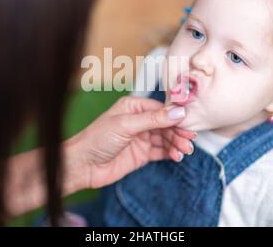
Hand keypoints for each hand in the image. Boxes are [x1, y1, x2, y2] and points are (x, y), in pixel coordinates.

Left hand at [65, 96, 195, 192]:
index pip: (160, 108)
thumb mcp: (126, 125)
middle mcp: (138, 121)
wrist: (83, 166)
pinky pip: (161, 152)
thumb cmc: (97, 139)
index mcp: (133, 107)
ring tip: (185, 151)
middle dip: (179, 132)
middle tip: (190, 140)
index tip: (189, 123)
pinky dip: (171, 153)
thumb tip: (178, 112)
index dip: (175, 116)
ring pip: (166, 138)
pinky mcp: (141, 154)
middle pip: (166, 124)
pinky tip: (177, 156)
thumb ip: (153, 119)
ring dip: (177, 143)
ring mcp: (141, 138)